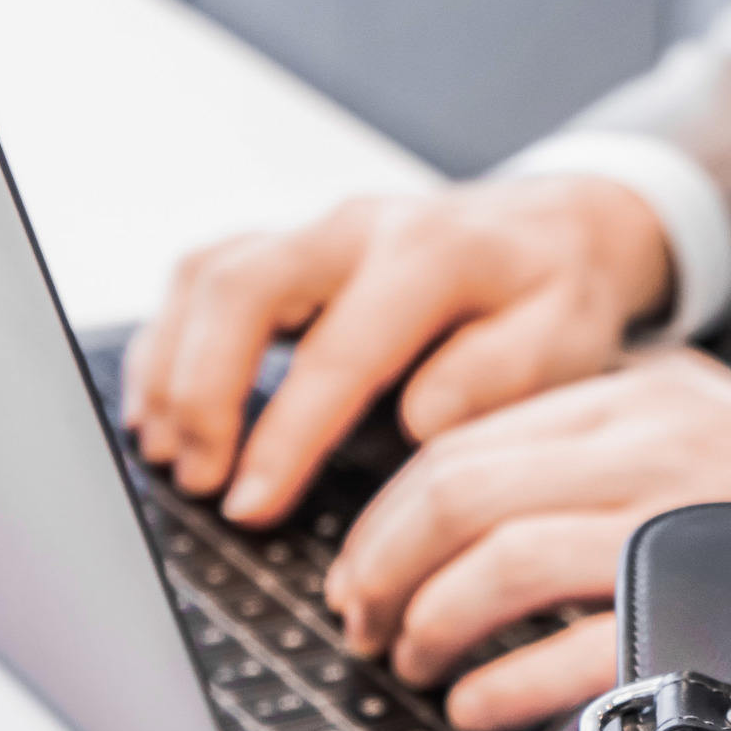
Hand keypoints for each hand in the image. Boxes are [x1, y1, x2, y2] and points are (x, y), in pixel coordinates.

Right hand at [124, 176, 673, 525]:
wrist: (566, 225)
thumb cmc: (562, 294)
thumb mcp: (566, 337)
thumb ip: (498, 376)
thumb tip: (418, 419)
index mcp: (430, 254)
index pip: (336, 351)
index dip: (283, 435)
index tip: (250, 505)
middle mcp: (359, 228)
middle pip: (240, 289)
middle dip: (201, 392)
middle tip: (197, 480)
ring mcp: (317, 231)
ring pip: (208, 277)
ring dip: (173, 368)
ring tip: (168, 455)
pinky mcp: (293, 245)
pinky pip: (206, 276)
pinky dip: (172, 343)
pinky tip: (164, 409)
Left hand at [325, 349, 730, 730]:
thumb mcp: (699, 422)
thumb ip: (596, 438)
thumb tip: (470, 500)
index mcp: (633, 396)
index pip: (462, 439)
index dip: (385, 513)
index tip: (364, 565)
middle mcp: (647, 441)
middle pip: (456, 492)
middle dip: (381, 569)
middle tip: (362, 622)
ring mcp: (677, 519)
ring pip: (495, 559)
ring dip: (427, 622)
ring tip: (414, 661)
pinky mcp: (709, 599)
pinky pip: (574, 645)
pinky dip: (501, 684)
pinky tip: (477, 704)